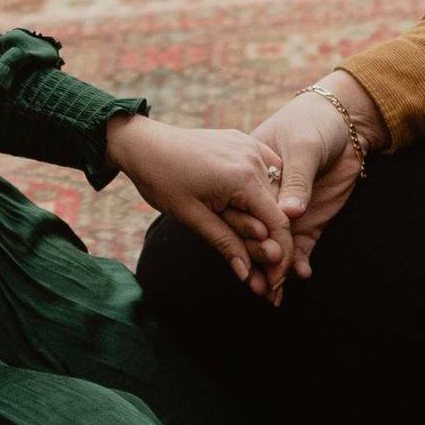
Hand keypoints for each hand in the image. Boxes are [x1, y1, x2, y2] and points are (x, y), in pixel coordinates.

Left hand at [109, 115, 295, 289]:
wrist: (144, 143)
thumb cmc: (162, 180)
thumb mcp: (193, 217)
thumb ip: (226, 244)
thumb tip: (248, 276)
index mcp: (243, 177)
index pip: (278, 223)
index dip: (281, 258)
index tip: (274, 282)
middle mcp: (254, 157)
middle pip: (279, 210)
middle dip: (274, 245)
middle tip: (264, 278)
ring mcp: (251, 146)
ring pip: (275, 193)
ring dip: (269, 222)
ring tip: (256, 252)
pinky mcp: (245, 143)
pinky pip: (266, 174)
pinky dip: (263, 197)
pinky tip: (254, 218)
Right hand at [250, 77, 385, 283]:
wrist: (345, 122)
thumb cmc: (314, 123)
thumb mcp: (303, 147)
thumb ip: (297, 180)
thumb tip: (290, 213)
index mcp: (254, 175)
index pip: (248, 211)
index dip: (247, 236)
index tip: (249, 259)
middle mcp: (267, 198)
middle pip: (258, 235)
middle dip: (258, 263)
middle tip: (259, 288)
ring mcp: (288, 211)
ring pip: (277, 246)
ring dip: (275, 270)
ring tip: (274, 294)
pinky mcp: (309, 220)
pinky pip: (301, 246)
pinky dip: (300, 262)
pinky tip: (301, 275)